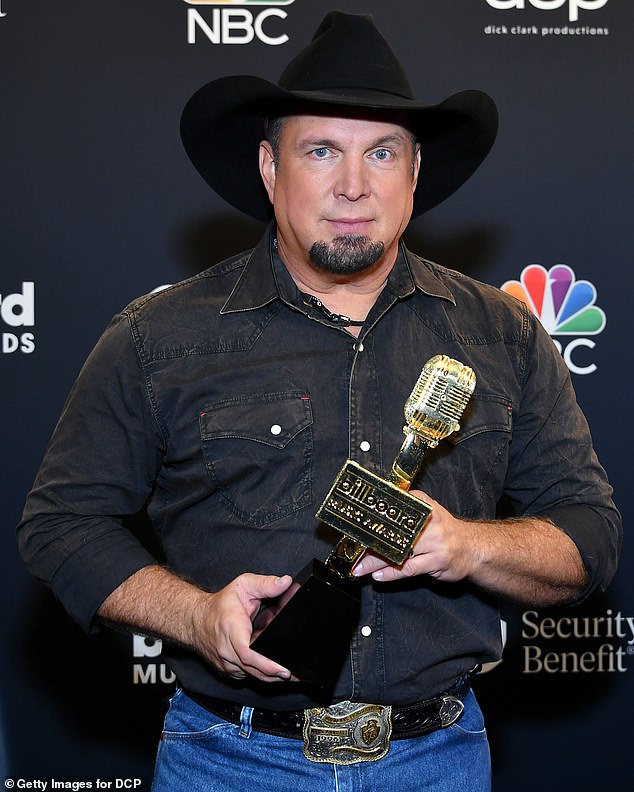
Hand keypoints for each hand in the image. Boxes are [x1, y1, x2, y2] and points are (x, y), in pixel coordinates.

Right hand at [191, 572, 295, 682]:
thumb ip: (265, 584)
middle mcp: (227, 651)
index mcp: (231, 629)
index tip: (282, 669)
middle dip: (277, 671)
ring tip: (284, 660)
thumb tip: (285, 582)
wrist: (195, 620)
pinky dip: (262, 669)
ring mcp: (227, 665)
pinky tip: (270, 659)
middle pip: (255, 670)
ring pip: (255, 675)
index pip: (247, 653)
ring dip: (271, 669)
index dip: (266, 664)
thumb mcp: (243, 586)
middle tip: (296, 671)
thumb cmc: (220, 605)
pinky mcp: (230, 672)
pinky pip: (250, 674)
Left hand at [352, 491, 472, 583]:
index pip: (392, 511)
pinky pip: (409, 568)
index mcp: (422, 506)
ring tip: (359, 568)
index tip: (355, 529)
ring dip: (375, 562)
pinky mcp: (437, 561)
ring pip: (398, 553)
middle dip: (370, 545)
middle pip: (393, 533)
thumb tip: (376, 511)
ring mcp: (434, 542)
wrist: (473, 548)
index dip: (372, 520)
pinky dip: (392, 573)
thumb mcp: (428, 510)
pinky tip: (379, 576)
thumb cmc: (444, 530)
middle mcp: (428, 521)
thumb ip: (406, 508)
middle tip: (352, 554)